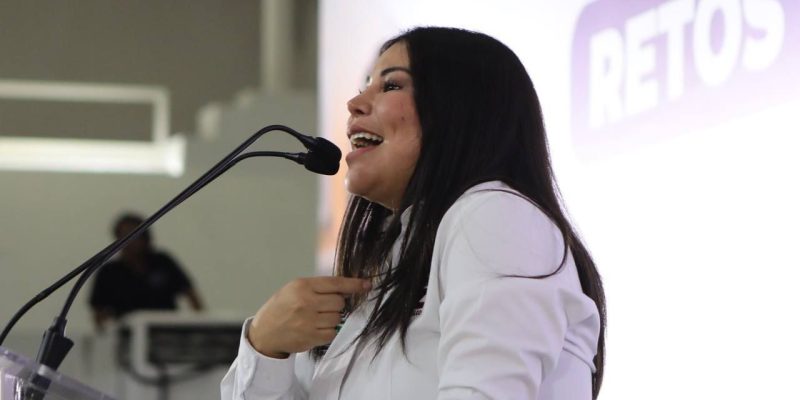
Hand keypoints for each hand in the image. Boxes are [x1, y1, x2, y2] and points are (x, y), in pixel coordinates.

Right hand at [247, 276, 371, 357]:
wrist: (264, 332)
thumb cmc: (282, 308)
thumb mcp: (295, 289)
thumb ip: (319, 288)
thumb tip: (347, 290)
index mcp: (302, 286)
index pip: (335, 283)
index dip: (354, 284)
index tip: (367, 285)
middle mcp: (306, 302)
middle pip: (340, 303)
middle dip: (337, 305)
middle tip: (324, 308)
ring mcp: (308, 321)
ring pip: (337, 318)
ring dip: (332, 319)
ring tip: (317, 319)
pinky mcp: (310, 337)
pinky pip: (333, 333)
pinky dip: (329, 331)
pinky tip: (317, 328)